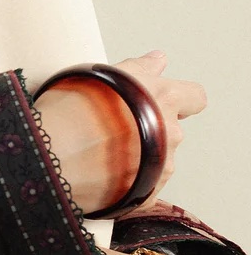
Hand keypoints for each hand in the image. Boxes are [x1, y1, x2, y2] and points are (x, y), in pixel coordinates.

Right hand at [37, 49, 207, 216]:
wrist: (59, 152)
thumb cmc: (80, 108)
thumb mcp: (109, 73)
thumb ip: (141, 68)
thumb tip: (158, 60)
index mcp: (166, 99)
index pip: (195, 97)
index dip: (180, 98)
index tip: (160, 100)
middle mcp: (171, 133)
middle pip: (172, 129)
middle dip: (152, 128)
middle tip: (117, 125)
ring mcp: (162, 166)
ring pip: (159, 158)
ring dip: (140, 155)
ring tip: (102, 151)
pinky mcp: (147, 193)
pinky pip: (144, 185)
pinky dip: (129, 181)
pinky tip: (103, 171)